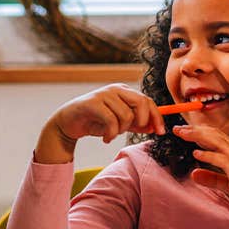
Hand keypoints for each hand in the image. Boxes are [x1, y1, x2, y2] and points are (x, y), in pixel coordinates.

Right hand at [35, 84, 165, 163]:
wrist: (68, 123)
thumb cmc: (95, 121)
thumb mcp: (119, 124)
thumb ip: (136, 124)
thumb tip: (154, 127)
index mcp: (124, 91)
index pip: (148, 101)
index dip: (157, 117)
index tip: (160, 132)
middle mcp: (115, 90)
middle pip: (141, 102)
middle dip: (143, 121)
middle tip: (134, 131)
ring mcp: (103, 95)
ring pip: (126, 115)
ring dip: (121, 131)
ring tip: (112, 135)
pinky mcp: (92, 103)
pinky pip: (111, 121)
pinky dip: (111, 134)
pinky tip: (106, 139)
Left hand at [173, 125, 228, 228]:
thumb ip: (212, 179)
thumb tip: (194, 174)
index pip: (216, 137)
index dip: (199, 132)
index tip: (182, 130)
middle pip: (215, 135)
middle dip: (195, 130)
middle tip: (177, 128)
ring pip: (218, 142)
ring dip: (199, 137)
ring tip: (183, 134)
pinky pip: (223, 161)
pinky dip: (209, 155)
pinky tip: (196, 154)